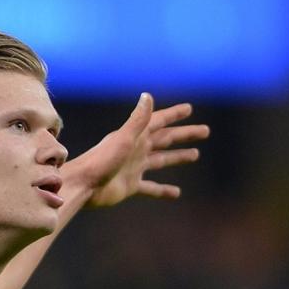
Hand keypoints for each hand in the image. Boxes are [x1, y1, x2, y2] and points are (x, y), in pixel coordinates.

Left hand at [64, 93, 209, 208]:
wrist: (83, 185)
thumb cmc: (101, 161)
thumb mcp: (123, 138)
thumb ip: (137, 119)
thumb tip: (147, 95)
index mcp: (135, 136)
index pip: (159, 121)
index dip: (174, 115)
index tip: (189, 109)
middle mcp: (136, 150)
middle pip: (165, 139)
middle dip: (184, 135)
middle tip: (205, 131)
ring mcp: (134, 168)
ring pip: (161, 161)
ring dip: (177, 157)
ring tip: (195, 155)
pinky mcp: (130, 186)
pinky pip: (151, 188)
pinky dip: (163, 190)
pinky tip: (176, 193)